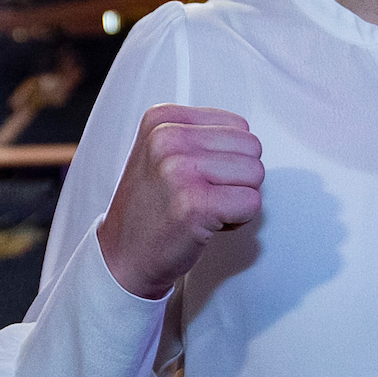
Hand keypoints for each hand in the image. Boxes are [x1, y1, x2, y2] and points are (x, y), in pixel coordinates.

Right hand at [96, 105, 264, 299]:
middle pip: (250, 147)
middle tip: (204, 195)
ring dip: (238, 198)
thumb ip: (199, 135)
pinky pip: (251, 203)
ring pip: (255, 174)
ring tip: (204, 208)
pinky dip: (238, 220)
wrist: (122, 257)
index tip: (198, 176)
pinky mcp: (195, 203)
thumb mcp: (160, 153)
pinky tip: (208, 224)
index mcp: (161, 119)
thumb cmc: (148, 209)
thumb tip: (246, 138)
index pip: (237, 125)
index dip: (228, 156)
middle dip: (237, 177)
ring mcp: (180, 169)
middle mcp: (168, 138)